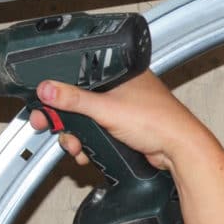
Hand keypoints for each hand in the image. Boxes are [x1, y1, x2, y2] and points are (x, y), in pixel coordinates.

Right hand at [29, 70, 212, 171]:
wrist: (179, 150)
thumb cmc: (157, 120)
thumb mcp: (106, 109)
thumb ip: (74, 100)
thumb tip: (48, 89)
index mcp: (117, 70)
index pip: (77, 74)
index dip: (56, 89)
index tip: (43, 104)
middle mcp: (119, 86)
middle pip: (78, 100)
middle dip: (64, 119)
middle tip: (50, 127)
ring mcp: (121, 108)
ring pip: (86, 119)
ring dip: (75, 135)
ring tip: (75, 146)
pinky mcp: (122, 127)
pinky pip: (96, 132)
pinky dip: (88, 143)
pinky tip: (86, 152)